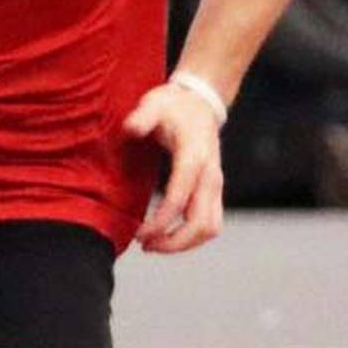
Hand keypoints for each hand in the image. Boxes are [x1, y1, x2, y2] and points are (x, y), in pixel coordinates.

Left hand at [123, 81, 224, 253]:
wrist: (201, 102)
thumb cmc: (173, 105)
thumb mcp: (154, 104)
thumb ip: (142, 117)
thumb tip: (132, 129)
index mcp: (194, 157)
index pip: (180, 199)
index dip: (161, 221)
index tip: (140, 233)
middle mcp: (210, 174)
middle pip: (201, 223)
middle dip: (174, 242)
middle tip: (146, 245)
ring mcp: (215, 184)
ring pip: (210, 227)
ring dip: (184, 243)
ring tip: (155, 245)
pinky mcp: (215, 190)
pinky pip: (210, 222)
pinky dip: (191, 236)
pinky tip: (168, 235)